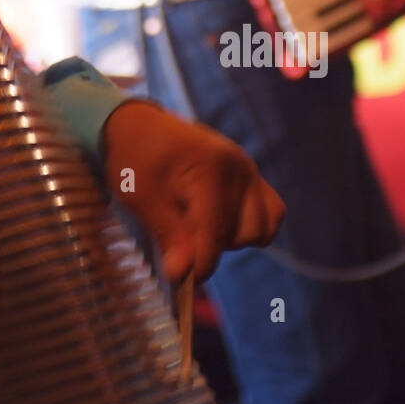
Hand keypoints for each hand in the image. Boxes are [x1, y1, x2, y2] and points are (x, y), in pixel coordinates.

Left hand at [103, 100, 284, 282]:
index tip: (180, 277)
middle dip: (212, 244)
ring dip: (232, 237)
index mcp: (211, 168)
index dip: (200, 264)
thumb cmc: (133, 158)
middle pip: (241, 234)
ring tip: (198, 223)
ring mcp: (249, 169)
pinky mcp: (251, 175)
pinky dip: (251, 226)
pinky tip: (220, 221)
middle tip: (180, 230)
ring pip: (261, 227)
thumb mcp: (140, 198)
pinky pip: (271, 212)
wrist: (138, 125)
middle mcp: (239, 167)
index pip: (216, 233)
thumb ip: (168, 235)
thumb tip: (182, 274)